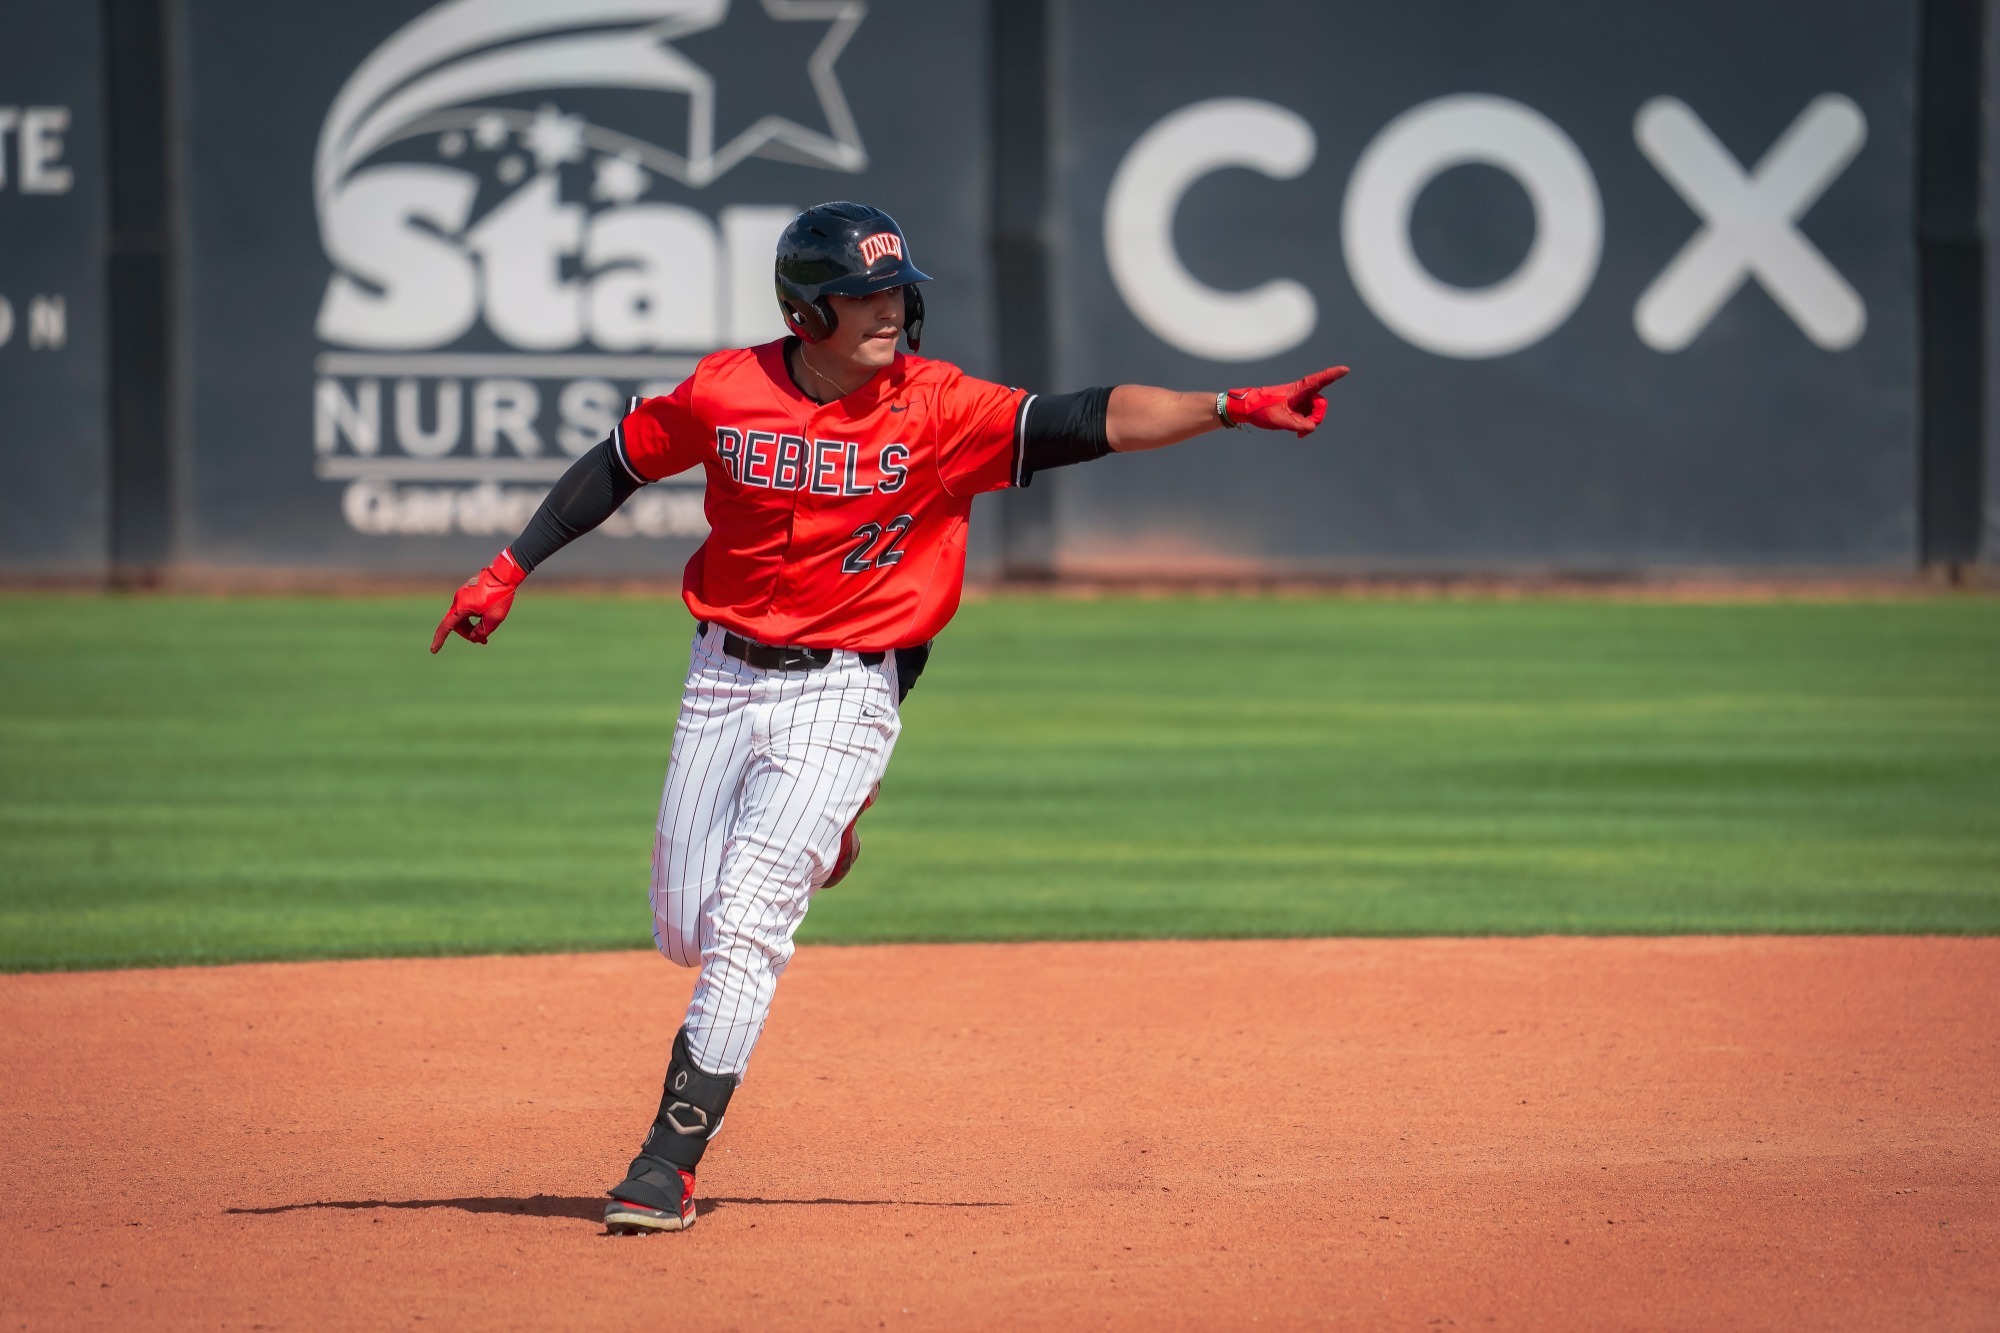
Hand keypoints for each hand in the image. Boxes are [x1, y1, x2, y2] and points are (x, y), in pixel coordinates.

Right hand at [430, 550, 526, 652]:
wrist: (505, 574)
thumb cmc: (499, 596)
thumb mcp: (493, 619)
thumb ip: (482, 631)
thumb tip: (474, 637)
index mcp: (461, 607)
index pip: (446, 627)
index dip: (439, 640)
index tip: (434, 650)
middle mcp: (458, 600)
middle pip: (458, 623)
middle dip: (468, 634)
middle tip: (483, 641)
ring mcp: (463, 594)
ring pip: (463, 616)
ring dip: (472, 626)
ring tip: (486, 633)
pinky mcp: (469, 591)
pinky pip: (468, 608)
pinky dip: (474, 617)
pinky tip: (486, 619)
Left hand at [1226, 366, 1348, 436]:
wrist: (1247, 409)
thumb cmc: (1262, 409)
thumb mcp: (1280, 419)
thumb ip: (1298, 424)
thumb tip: (1312, 427)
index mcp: (1298, 390)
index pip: (1319, 380)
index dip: (1333, 375)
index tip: (1345, 370)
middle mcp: (1302, 393)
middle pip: (1320, 404)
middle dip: (1316, 417)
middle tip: (1304, 429)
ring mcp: (1300, 400)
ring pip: (1315, 412)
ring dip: (1309, 423)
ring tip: (1297, 433)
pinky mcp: (1297, 407)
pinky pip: (1308, 417)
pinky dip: (1306, 425)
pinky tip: (1299, 434)